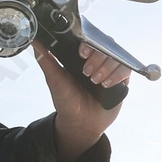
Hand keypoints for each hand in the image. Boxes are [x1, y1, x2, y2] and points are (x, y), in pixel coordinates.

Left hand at [35, 41, 130, 161]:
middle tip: (86, 72)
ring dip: (106, 67)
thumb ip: (45, 59)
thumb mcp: (54, 79)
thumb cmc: (66, 100)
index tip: (81, 53)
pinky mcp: (121, 79)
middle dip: (96, 57)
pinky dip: (117, 75)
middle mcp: (97, 59)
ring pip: (116, 56)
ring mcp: (110, 68)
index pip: (89, 38)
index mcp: (81, 55)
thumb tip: (34, 40)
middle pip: (105, 45)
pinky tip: (106, 85)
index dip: (87, 43)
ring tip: (94, 81)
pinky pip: (126, 69)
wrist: (79, 123)